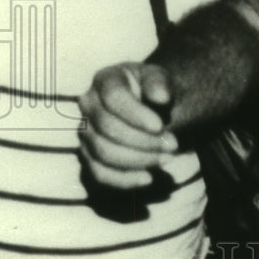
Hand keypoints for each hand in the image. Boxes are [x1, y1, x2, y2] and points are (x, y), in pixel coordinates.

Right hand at [77, 63, 179, 188]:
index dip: (135, 114)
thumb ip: (159, 83)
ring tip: (167, 158)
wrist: (151, 105)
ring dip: (138, 160)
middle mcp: (88, 104)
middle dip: (143, 140)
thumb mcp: (160, 79)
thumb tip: (161, 97)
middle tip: (173, 145)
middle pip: (107, 128)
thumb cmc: (153, 89)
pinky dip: (124, 179)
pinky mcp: (88, 155)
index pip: (113, 98)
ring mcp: (85, 132)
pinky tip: (148, 177)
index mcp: (105, 79)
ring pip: (103, 153)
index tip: (160, 126)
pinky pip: (99, 173)